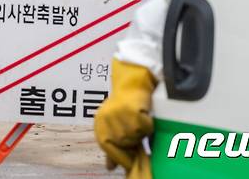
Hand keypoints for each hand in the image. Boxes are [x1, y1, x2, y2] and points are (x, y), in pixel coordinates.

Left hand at [93, 59, 155, 177]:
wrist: (134, 82)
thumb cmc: (125, 104)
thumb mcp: (115, 124)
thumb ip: (112, 145)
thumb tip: (109, 167)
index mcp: (100, 124)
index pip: (108, 148)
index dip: (120, 155)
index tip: (130, 160)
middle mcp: (106, 119)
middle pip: (124, 144)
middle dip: (133, 141)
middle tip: (137, 129)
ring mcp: (118, 115)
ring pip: (136, 136)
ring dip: (141, 131)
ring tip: (139, 119)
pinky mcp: (132, 110)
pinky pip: (145, 128)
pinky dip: (148, 124)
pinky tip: (145, 114)